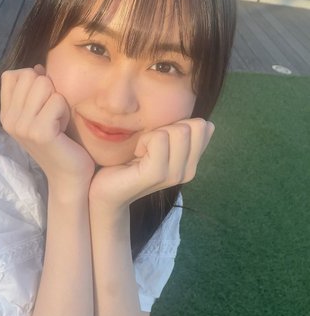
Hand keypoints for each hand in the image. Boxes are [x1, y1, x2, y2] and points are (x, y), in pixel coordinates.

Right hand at [0, 67, 94, 187]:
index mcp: (6, 114)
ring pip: (44, 84)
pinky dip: (65, 112)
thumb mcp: (40, 113)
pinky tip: (63, 130)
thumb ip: (34, 90)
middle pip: (29, 75)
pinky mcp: (39, 132)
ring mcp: (22, 127)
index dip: (33, 81)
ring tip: (57, 122)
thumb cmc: (60, 142)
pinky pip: (58, 100)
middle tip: (52, 116)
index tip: (42, 105)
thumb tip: (37, 67)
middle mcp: (9, 120)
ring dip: (59, 101)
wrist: (68, 176)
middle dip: (49, 90)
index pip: (12, 75)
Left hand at [89, 118, 214, 209]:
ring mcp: (174, 175)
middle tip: (149, 146)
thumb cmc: (131, 164)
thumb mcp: (160, 146)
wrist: (108, 191)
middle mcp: (188, 172)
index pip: (203, 126)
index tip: (159, 141)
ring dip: (154, 134)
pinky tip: (137, 154)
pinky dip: (145, 140)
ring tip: (142, 152)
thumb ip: (181, 135)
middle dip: (168, 127)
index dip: (178, 125)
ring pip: (179, 130)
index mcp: (192, 163)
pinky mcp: (156, 174)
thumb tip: (206, 124)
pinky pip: (159, 138)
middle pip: (194, 126)